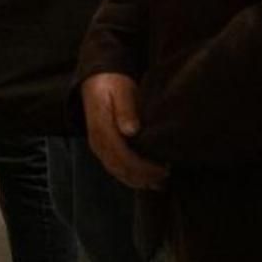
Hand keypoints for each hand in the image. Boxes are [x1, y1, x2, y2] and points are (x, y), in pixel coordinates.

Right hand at [82, 73, 168, 189]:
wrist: (96, 80)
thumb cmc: (113, 84)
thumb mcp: (121, 91)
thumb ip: (125, 110)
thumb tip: (131, 131)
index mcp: (102, 128)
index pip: (122, 156)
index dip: (143, 167)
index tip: (163, 168)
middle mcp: (97, 141)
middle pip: (120, 168)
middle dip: (143, 176)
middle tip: (166, 175)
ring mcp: (98, 146)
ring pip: (116, 171)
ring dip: (137, 179)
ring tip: (158, 181)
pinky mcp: (101, 147)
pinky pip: (114, 168)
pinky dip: (129, 177)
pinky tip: (145, 180)